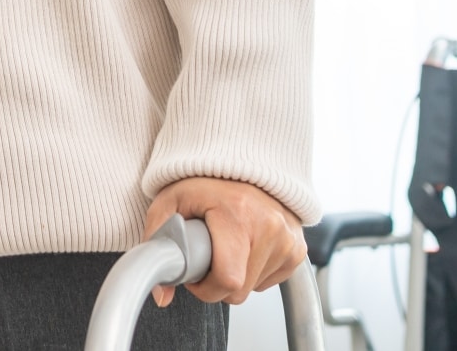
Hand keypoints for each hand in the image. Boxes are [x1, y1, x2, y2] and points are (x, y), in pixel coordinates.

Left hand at [142, 176, 305, 307]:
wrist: (238, 161)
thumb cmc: (203, 180)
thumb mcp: (169, 203)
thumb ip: (158, 246)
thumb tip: (162, 296)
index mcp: (237, 214)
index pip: (228, 280)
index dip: (204, 287)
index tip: (194, 273)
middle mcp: (268, 226)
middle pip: (239, 290)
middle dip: (217, 282)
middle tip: (206, 255)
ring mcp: (287, 238)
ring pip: (254, 288)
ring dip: (236, 276)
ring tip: (226, 245)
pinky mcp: (298, 248)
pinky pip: (270, 280)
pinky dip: (253, 272)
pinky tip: (244, 247)